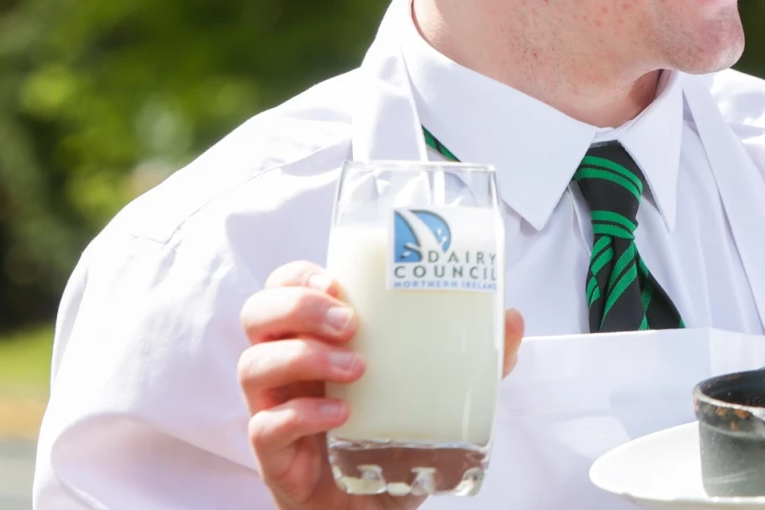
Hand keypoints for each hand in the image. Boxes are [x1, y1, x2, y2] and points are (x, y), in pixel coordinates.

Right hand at [239, 261, 526, 509]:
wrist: (373, 509)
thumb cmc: (392, 438)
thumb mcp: (435, 393)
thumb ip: (473, 359)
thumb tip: (511, 319)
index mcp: (316, 340)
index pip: (284, 288)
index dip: (299, 277)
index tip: (338, 281)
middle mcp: (286, 369)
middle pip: (257, 315)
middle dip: (298, 307)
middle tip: (350, 323)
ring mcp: (274, 409)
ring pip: (253, 364)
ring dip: (304, 356)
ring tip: (357, 369)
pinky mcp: (273, 455)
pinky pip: (265, 426)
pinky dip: (301, 414)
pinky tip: (342, 415)